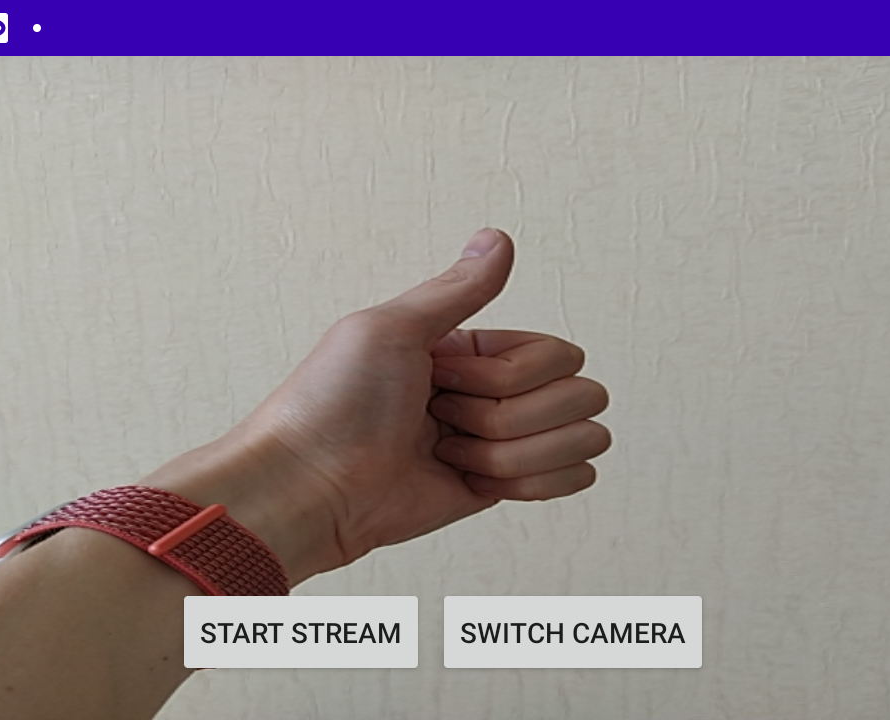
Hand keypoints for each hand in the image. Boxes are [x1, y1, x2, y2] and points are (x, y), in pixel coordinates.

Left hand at [146, 229, 610, 583]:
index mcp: (472, 349)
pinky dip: (532, 482)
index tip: (441, 380)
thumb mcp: (390, 327)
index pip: (558, 353)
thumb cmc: (333, 402)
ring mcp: (500, 442)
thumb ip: (459, 289)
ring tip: (448, 455)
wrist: (311, 487)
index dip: (506, 375)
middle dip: (510, 416)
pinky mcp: (498, 489)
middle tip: (440, 419)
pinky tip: (478, 481)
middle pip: (577, 395)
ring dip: (512, 453)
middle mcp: (493, 392)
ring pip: (578, 440)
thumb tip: (499, 237)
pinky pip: (568, 480)